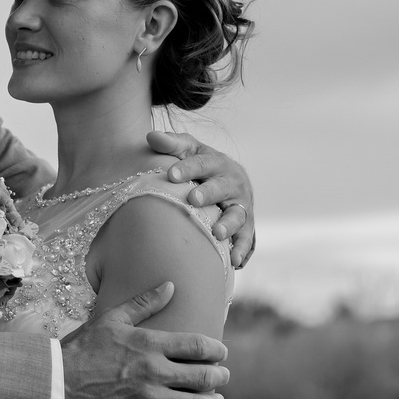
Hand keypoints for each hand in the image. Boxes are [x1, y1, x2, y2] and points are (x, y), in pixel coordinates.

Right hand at [60, 282, 228, 398]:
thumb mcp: (111, 318)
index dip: (216, 349)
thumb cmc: (83, 347)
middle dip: (220, 376)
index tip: (221, 352)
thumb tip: (170, 287)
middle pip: (204, 376)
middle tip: (223, 376)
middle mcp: (153, 372)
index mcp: (149, 344)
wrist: (57, 381)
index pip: (197, 346)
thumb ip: (143, 303)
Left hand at [147, 131, 255, 267]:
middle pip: (223, 188)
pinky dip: (243, 250)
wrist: (224, 179)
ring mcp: (242, 206)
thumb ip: (171, 143)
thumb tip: (150, 136)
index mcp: (217, 162)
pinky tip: (235, 262)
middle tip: (192, 199)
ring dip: (229, 224)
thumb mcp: (187, 150)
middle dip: (209, 193)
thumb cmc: (198, 165)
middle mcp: (233, 183)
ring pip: (238, 215)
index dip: (188, 168)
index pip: (203, 163)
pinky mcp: (247, 226)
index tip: (171, 174)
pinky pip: (247, 239)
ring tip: (217, 233)